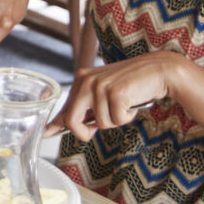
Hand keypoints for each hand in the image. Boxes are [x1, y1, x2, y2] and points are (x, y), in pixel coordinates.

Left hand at [52, 52, 188, 140]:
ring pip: (101, 124)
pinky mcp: (115, 93)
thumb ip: (86, 107)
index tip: (45, 133)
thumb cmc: (132, 85)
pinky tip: (132, 103)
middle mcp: (86, 81)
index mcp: (81, 79)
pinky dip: (127, 117)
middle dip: (85, 133)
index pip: (65, 107)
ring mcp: (100, 86)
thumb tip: (66, 125)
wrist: (158, 71)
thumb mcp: (104, 92)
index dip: (55, 124)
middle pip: (73, 121)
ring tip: (124, 104)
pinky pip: (117, 121)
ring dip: (116, 120)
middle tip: (97, 130)